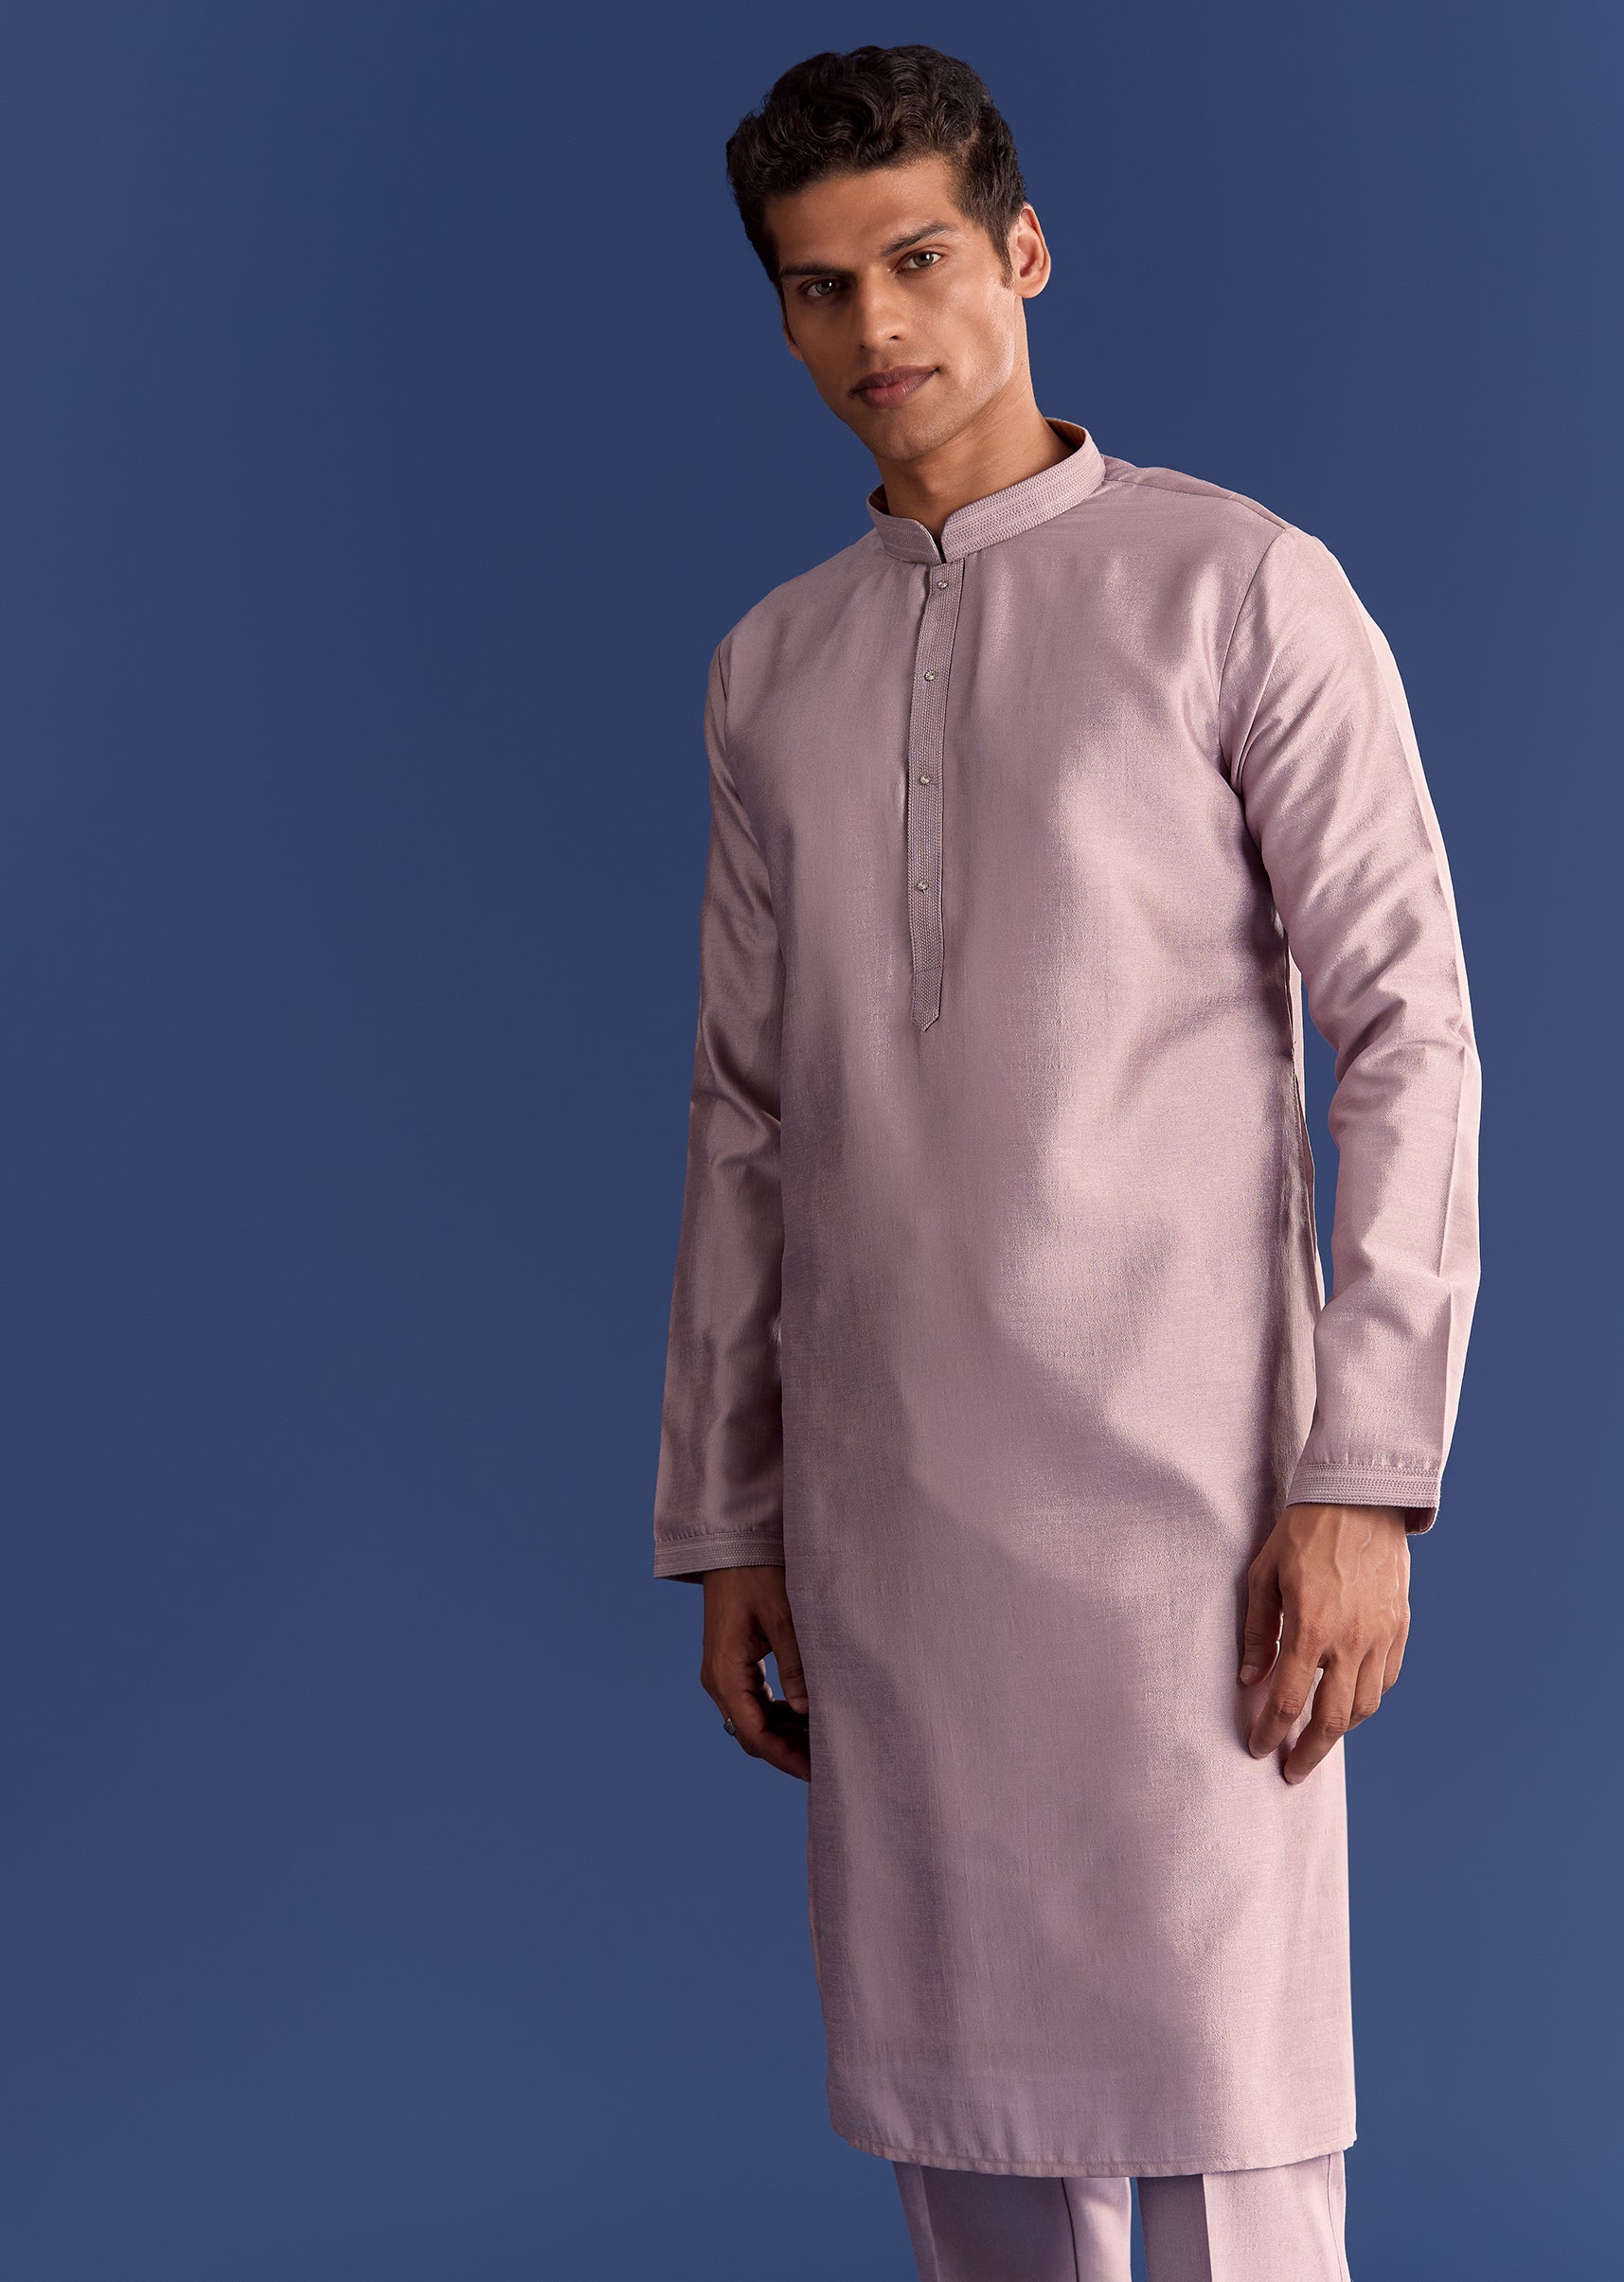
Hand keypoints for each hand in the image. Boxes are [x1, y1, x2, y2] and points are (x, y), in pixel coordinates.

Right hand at [700, 1565, 810, 1781]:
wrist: (733, 1545)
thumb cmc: (757, 1574)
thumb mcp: (783, 1617)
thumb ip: (795, 1666)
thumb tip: (808, 1713)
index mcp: (724, 1672)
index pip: (754, 1732)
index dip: (784, 1757)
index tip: (815, 1772)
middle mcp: (718, 1679)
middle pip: (752, 1733)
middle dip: (786, 1751)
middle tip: (826, 1763)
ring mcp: (724, 1672)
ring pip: (754, 1719)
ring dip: (784, 1734)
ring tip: (823, 1742)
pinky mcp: (734, 1663)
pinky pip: (755, 1701)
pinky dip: (779, 1714)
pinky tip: (807, 1716)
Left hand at [1239, 1502, 1410, 1783]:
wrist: (1360, 1498)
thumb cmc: (1303, 1531)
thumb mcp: (1264, 1573)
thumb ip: (1258, 1631)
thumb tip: (1250, 1679)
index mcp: (1311, 1626)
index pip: (1288, 1699)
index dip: (1270, 1732)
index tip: (1258, 1748)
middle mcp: (1351, 1639)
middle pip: (1333, 1719)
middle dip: (1309, 1752)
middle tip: (1292, 1771)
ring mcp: (1381, 1635)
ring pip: (1366, 1705)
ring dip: (1341, 1730)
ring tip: (1319, 1738)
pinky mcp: (1400, 1626)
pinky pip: (1388, 1679)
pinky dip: (1369, 1699)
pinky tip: (1351, 1702)